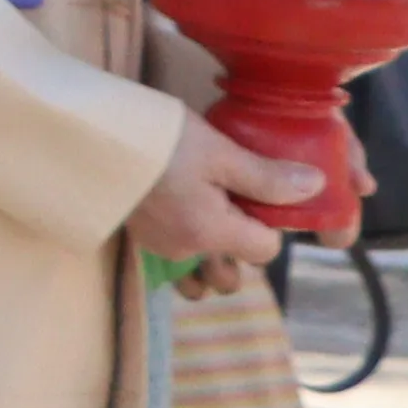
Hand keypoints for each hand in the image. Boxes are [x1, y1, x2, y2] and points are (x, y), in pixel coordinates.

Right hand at [133, 112, 333, 273]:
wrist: (92, 134)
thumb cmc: (159, 139)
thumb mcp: (219, 151)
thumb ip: (266, 177)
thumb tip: (314, 188)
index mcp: (210, 233)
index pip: (266, 251)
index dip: (271, 223)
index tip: (259, 193)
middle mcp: (184, 251)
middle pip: (232, 273)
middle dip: (241, 250)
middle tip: (235, 206)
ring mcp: (158, 248)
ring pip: (200, 273)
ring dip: (212, 258)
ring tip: (210, 216)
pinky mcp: (138, 237)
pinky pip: (174, 261)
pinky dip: (185, 248)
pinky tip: (182, 217)